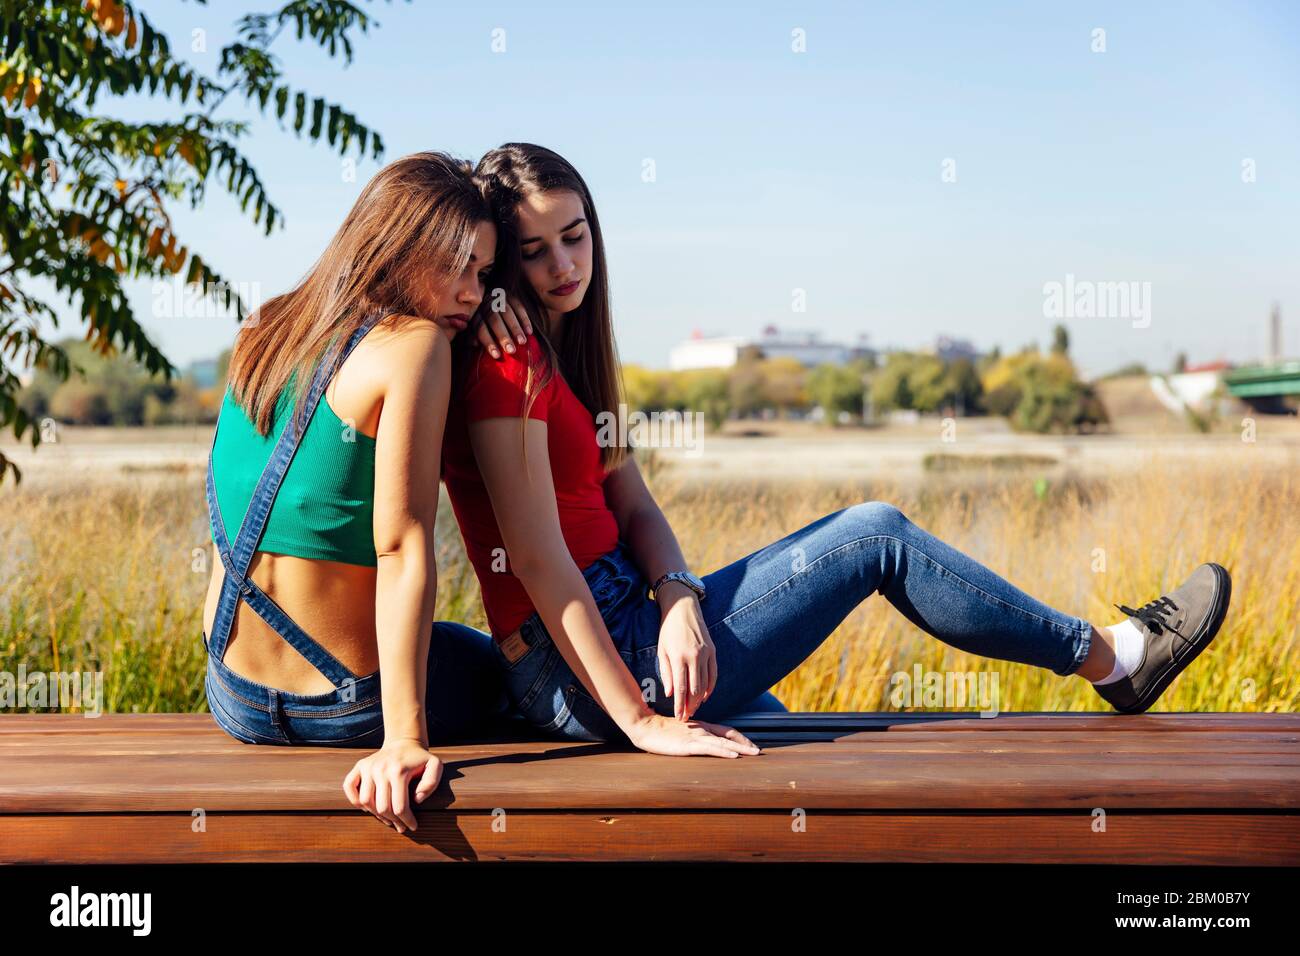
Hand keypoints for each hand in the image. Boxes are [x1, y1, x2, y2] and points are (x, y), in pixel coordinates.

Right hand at [342, 737, 441, 833]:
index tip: (412, 826)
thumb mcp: (435, 765)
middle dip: (393, 821)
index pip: (399, 806)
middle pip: (382, 807)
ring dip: (376, 814)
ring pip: (365, 801)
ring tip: (388, 819)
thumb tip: (417, 799)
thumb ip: (432, 782)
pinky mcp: (359, 766)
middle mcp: (380, 769)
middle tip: (401, 826)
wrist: (404, 742)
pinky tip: (369, 807)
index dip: (406, 820)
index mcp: (399, 771)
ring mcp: (368, 767)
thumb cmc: (420, 759)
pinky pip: (349, 787)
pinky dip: (355, 800)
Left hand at [470, 294, 531, 358]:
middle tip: (511, 350)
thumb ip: (475, 334)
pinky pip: (519, 307)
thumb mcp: (476, 325)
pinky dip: (525, 320)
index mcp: (477, 314)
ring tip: (522, 342)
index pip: (481, 328)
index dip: (488, 342)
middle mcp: (487, 305)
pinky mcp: (511, 296)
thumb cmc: (484, 320)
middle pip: (494, 320)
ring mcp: (499, 299)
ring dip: (515, 328)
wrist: (491, 297)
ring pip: (507, 313)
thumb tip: (474, 344)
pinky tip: (529, 332)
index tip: (497, 355)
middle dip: (503, 336)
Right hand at [625, 712, 760, 757]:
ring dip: (740, 748)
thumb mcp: (681, 731)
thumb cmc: (661, 730)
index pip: (726, 730)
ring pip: (723, 742)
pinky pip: (710, 748)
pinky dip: (724, 751)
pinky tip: (733, 755)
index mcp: (701, 725)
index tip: (751, 745)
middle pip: (729, 735)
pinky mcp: (688, 744)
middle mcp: (702, 729)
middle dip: (745, 743)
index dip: (740, 737)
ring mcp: (695, 736)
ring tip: (753, 753)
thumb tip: (704, 741)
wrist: (645, 726)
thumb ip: (693, 734)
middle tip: (758, 751)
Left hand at [656, 585, 714, 719]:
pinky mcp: (713, 651)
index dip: (680, 705)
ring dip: (700, 699)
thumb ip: (666, 673)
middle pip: (695, 689)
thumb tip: (671, 694)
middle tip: (686, 717)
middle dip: (691, 706)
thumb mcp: (662, 650)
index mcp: (679, 657)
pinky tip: (704, 696)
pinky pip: (714, 674)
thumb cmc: (668, 630)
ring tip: (693, 709)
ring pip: (705, 683)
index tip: (679, 717)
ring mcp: (706, 653)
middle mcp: (694, 656)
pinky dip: (710, 687)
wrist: (683, 608)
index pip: (681, 688)